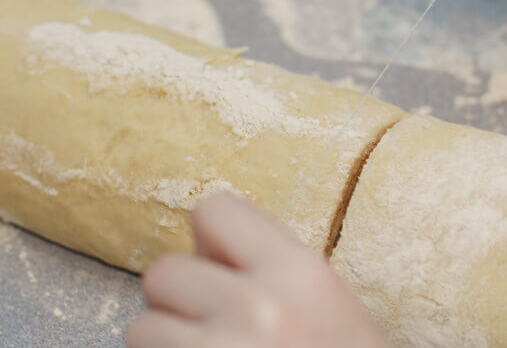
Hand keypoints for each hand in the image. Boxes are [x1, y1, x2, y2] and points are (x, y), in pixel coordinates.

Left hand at [126, 195, 389, 347]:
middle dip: (182, 297)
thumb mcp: (324, 298)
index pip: (212, 211)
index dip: (211, 241)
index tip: (224, 269)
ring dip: (167, 341)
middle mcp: (256, 306)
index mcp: (299, 271)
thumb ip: (268, 264)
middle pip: (164, 271)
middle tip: (214, 323)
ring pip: (142, 327)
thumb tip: (202, 252)